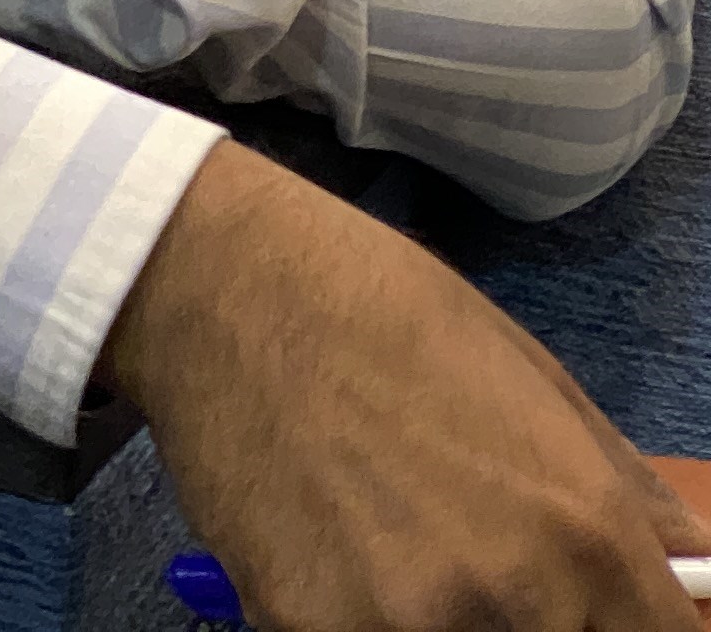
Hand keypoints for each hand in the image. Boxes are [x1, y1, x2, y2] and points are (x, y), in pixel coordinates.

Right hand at [113, 140, 710, 630]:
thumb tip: (684, 564)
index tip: (598, 616)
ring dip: (440, 623)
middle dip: (535, 623)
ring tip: (396, 552)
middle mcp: (510, 601)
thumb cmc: (381, 307)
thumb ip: (620, 490)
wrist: (217, 284)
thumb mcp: (529, 377)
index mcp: (585, 536)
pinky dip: (353, 617)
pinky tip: (328, 547)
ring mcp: (402, 629)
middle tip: (476, 568)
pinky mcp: (303, 631)